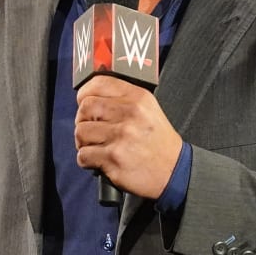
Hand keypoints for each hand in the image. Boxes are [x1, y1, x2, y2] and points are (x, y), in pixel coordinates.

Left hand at [74, 76, 183, 198]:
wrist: (174, 171)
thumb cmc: (158, 142)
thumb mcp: (148, 109)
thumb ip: (122, 99)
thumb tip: (89, 96)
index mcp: (138, 98)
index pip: (99, 83)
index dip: (85, 94)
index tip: (83, 102)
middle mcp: (130, 114)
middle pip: (85, 108)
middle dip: (82, 120)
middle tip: (91, 130)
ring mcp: (121, 136)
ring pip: (81, 132)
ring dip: (83, 142)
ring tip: (97, 146)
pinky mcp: (113, 158)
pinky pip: (83, 155)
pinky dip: (86, 160)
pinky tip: (99, 160)